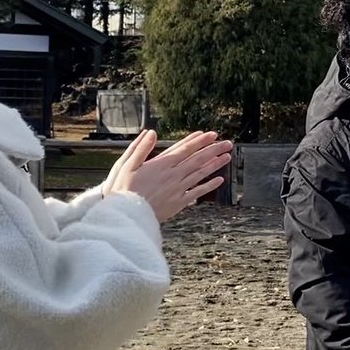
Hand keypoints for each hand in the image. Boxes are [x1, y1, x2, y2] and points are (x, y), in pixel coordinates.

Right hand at [104, 130, 234, 221]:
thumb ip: (140, 148)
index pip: (185, 149)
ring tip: (227, 157)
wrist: (124, 217)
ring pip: (200, 174)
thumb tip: (151, 132)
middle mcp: (173, 176)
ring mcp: (177, 189)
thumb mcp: (125, 165)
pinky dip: (208, 186)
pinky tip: (219, 180)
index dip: (200, 141)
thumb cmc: (122, 190)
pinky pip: (197, 192)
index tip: (212, 134)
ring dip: (215, 164)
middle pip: (197, 159)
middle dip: (214, 150)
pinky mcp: (178, 203)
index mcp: (161, 165)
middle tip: (228, 143)